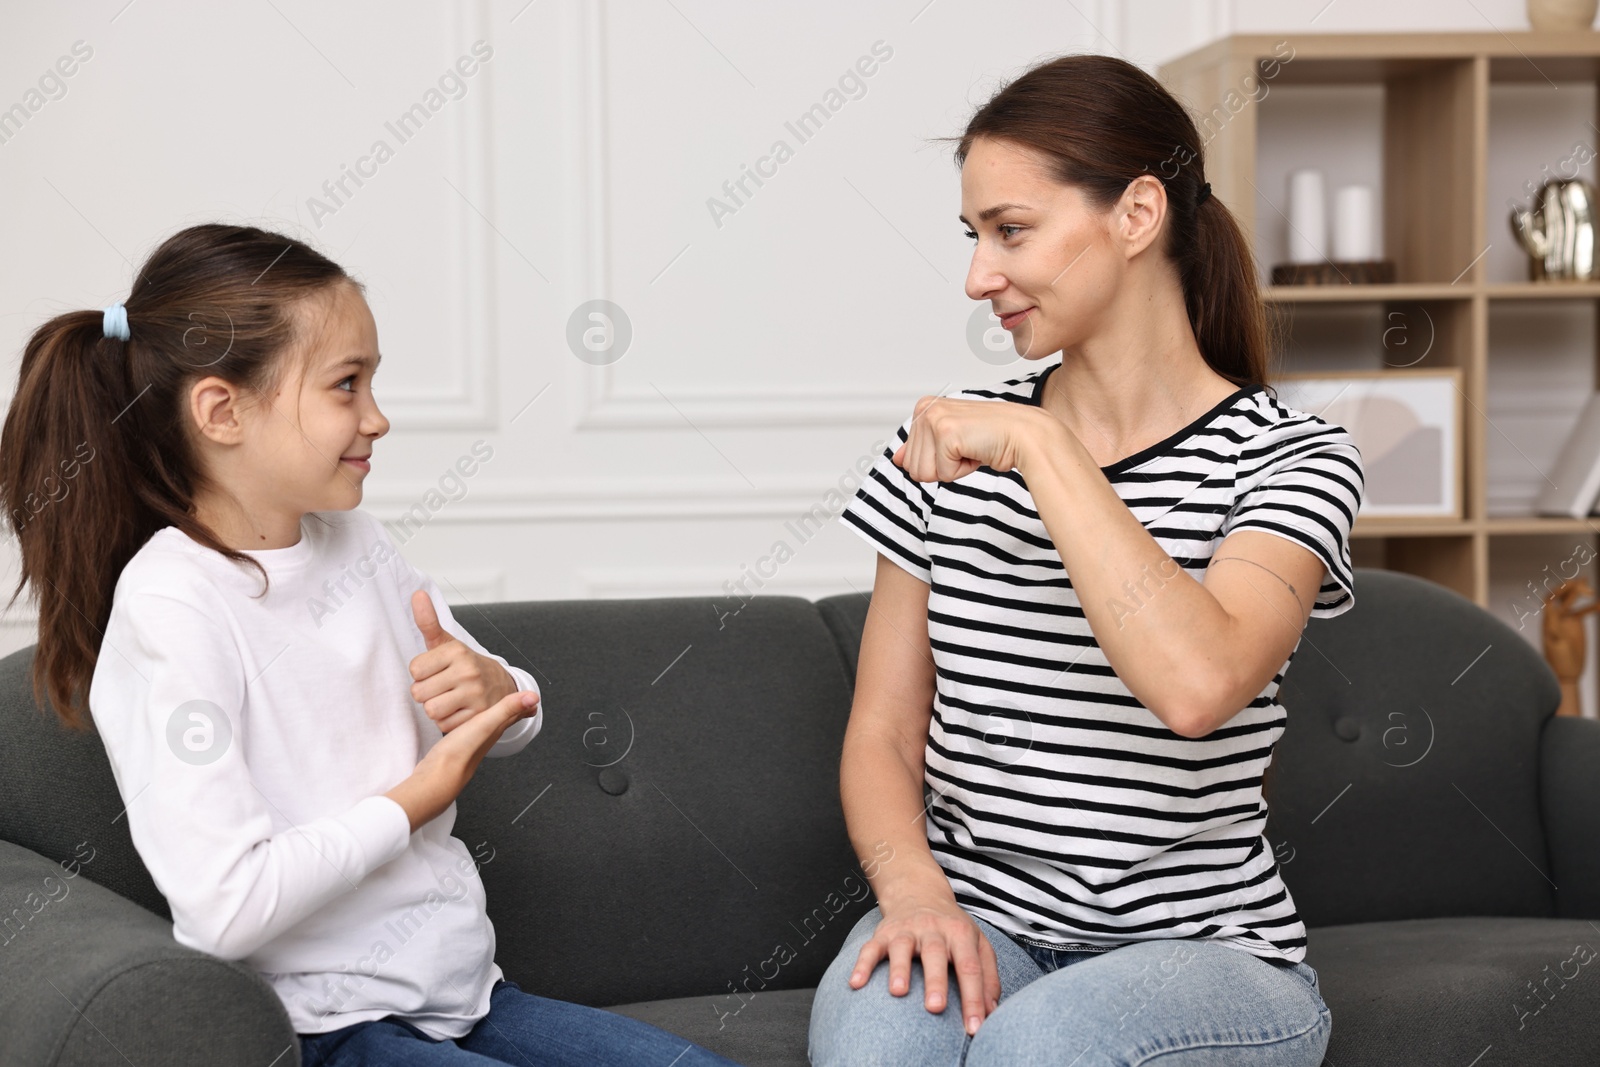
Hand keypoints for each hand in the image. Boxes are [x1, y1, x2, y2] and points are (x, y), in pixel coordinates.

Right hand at [389, 688, 540, 831]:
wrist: (437, 777)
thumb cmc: (461, 752)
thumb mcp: (486, 724)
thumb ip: (508, 709)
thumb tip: (534, 698)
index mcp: (496, 728)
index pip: (515, 714)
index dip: (525, 704)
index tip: (534, 697)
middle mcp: (487, 735)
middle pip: (504, 719)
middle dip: (513, 708)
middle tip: (522, 701)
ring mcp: (473, 741)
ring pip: (488, 723)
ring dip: (495, 714)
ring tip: (499, 707)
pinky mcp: (457, 744)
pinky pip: (471, 727)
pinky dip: (475, 719)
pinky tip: (470, 721)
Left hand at [409, 589, 519, 732]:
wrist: (502, 685)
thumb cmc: (464, 664)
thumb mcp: (447, 642)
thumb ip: (428, 621)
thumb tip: (417, 593)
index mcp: (457, 651)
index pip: (414, 669)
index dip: (421, 673)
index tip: (435, 671)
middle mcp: (468, 670)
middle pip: (419, 693)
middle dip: (425, 693)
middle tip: (441, 687)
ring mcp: (476, 694)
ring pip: (431, 710)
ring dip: (435, 709)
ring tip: (448, 699)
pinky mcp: (480, 716)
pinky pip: (444, 725)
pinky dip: (447, 722)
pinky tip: (458, 711)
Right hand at [848, 895, 1001, 1035]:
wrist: (919, 893)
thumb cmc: (952, 929)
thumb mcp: (978, 944)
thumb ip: (988, 976)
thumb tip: (991, 1012)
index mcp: (960, 933)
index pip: (969, 967)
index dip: (973, 998)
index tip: (973, 1027)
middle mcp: (933, 929)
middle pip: (935, 954)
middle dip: (935, 982)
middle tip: (935, 1008)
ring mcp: (906, 929)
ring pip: (902, 947)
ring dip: (899, 969)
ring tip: (898, 992)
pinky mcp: (883, 933)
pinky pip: (870, 948)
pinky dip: (862, 965)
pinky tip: (856, 984)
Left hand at [893, 396, 1052, 482]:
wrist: (1024, 435)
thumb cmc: (992, 436)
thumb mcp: (949, 442)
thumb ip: (921, 449)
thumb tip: (897, 459)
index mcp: (924, 408)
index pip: (909, 458)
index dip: (937, 461)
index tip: (959, 445)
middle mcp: (925, 409)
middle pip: (914, 468)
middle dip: (943, 467)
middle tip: (967, 448)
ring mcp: (934, 420)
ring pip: (924, 473)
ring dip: (952, 469)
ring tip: (971, 448)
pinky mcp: (946, 434)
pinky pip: (943, 475)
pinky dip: (963, 470)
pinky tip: (976, 451)